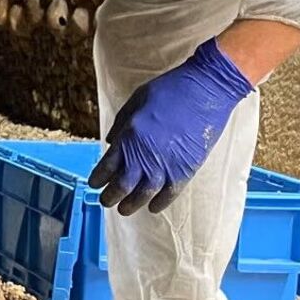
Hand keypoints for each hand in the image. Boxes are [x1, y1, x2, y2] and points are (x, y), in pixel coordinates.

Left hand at [88, 38, 254, 214]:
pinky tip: (152, 207)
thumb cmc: (169, 90)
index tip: (94, 184)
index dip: (98, 178)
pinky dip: (159, 202)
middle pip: (122, 185)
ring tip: (124, 210)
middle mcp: (144, 156)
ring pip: (143, 194)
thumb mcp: (136, 100)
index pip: (107, 166)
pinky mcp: (186, 169)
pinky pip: (169, 193)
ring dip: (131, 204)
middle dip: (110, 196)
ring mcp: (166, 165)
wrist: (205, 90)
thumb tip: (111, 142)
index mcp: (129, 137)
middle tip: (105, 201)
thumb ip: (121, 124)